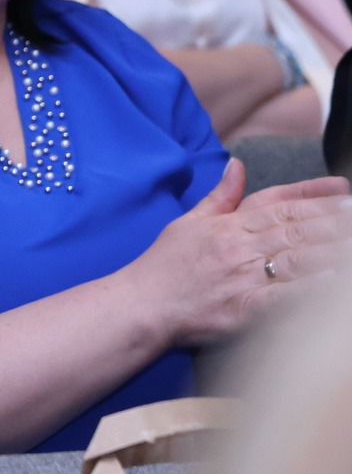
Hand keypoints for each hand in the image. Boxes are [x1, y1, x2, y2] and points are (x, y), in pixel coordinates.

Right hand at [128, 159, 351, 347]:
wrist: (141, 305)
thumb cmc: (164, 267)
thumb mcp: (189, 222)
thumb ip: (220, 196)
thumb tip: (236, 165)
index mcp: (228, 225)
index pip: (278, 202)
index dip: (314, 195)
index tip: (344, 189)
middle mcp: (238, 246)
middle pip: (296, 227)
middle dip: (334, 219)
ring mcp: (242, 277)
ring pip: (297, 257)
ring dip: (332, 249)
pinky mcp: (243, 308)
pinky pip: (284, 296)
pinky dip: (311, 287)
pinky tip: (332, 279)